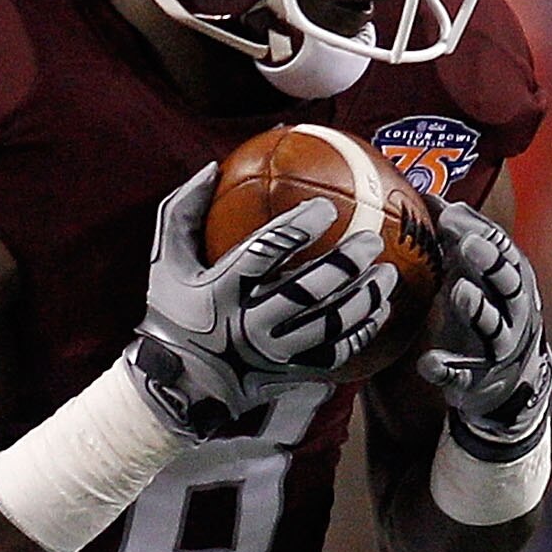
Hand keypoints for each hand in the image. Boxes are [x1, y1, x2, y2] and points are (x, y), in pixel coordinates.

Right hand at [131, 166, 388, 435]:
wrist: (179, 384)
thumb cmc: (173, 312)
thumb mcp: (164, 261)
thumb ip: (183, 211)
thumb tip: (214, 166)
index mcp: (220, 292)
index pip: (262, 254)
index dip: (297, 229)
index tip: (326, 208)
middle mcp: (248, 325)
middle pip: (306, 292)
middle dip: (344, 265)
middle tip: (371, 240)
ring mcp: (273, 353)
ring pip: (329, 325)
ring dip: (364, 298)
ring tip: (387, 273)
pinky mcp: (289, 373)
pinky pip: (335, 354)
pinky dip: (362, 332)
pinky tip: (380, 310)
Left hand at [417, 205, 551, 457]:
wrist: (504, 379)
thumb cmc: (484, 311)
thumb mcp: (471, 275)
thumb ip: (452, 239)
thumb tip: (425, 193)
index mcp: (512, 282)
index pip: (503, 250)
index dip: (480, 232)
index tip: (451, 215)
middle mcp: (514, 312)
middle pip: (509, 284)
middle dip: (492, 264)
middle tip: (469, 246)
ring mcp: (499, 347)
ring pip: (494, 327)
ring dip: (478, 308)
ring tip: (458, 291)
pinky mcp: (479, 379)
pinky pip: (464, 375)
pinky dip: (448, 369)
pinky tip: (427, 363)